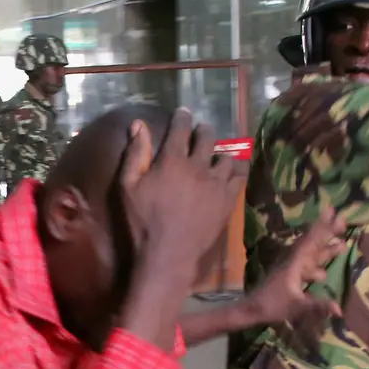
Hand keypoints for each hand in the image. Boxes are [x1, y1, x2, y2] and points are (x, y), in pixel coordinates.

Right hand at [118, 108, 248, 271]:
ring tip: (217, 152)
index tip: (183, 113)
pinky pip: (240, 175)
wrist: (168, 255)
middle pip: (208, 136)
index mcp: (172, 160)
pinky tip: (234, 168)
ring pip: (227, 154)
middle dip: (204, 130)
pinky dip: (238, 167)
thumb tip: (139, 124)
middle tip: (201, 132)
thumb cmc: (143, 222)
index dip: (182, 117)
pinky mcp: (229, 199)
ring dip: (222, 149)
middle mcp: (198, 166)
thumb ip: (135, 154)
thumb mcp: (128, 187)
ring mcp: (217, 183)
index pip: (181, 128)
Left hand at [245, 207, 346, 325]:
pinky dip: (316, 264)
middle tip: (343, 221)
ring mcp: (291, 268)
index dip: (323, 226)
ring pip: (311, 255)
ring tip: (342, 244)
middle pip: (314, 243)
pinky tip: (323, 272)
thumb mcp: (296, 307)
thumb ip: (318, 306)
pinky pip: (307, 265)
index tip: (332, 211)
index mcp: (295, 263)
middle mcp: (294, 261)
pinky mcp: (289, 276)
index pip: (312, 240)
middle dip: (328, 233)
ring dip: (325, 249)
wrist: (252, 309)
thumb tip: (340, 309)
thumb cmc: (273, 305)